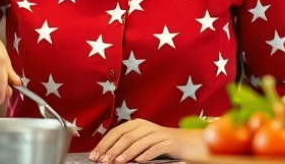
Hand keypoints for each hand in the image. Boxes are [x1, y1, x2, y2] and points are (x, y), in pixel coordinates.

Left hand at [89, 119, 204, 162]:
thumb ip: (128, 146)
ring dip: (125, 153)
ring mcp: (158, 133)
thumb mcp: (142, 143)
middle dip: (111, 150)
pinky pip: (155, 147)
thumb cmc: (162, 146)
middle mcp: (146, 126)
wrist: (189, 144)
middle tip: (103, 161)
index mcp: (137, 125)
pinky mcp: (169, 142)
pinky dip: (145, 154)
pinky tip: (138, 161)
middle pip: (125, 137)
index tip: (94, 156)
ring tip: (116, 163)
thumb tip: (108, 156)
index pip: (116, 132)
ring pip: (138, 142)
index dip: (104, 144)